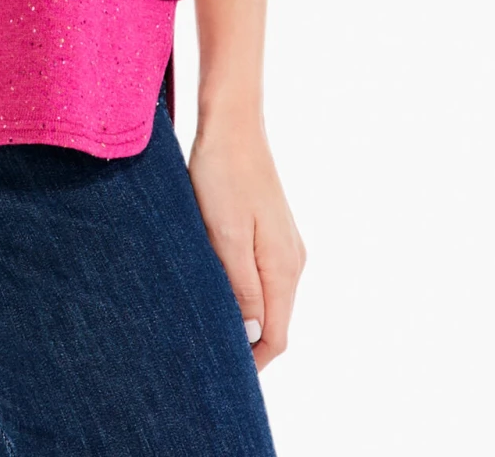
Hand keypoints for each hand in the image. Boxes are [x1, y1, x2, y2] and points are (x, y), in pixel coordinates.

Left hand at [186, 114, 304, 369]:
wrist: (231, 122)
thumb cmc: (223, 174)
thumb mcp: (225, 234)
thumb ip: (241, 287)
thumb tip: (252, 336)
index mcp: (283, 267)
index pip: (277, 335)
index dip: (252, 361)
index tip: (219, 371)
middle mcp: (292, 260)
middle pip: (274, 321)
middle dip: (245, 341)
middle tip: (204, 349)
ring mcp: (282, 244)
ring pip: (267, 298)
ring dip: (241, 314)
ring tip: (203, 319)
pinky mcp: (269, 230)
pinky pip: (260, 275)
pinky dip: (240, 290)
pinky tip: (214, 284)